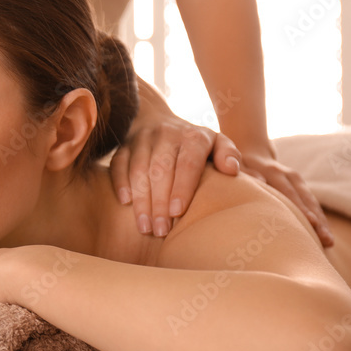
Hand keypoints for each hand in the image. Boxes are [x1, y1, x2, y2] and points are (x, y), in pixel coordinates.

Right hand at [110, 115, 240, 237]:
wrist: (157, 119)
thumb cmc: (195, 143)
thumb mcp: (217, 142)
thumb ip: (228, 154)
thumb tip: (231, 170)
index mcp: (193, 136)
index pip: (187, 163)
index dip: (181, 188)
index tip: (177, 213)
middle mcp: (166, 134)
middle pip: (160, 169)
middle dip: (159, 202)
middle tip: (160, 231)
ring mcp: (142, 138)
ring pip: (138, 169)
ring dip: (140, 199)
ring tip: (144, 227)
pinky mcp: (124, 145)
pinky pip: (119, 163)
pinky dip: (120, 182)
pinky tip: (125, 202)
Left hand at [239, 148, 334, 246]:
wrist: (253, 154)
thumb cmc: (240, 167)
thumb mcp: (239, 166)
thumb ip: (247, 173)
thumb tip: (260, 181)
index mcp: (271, 171)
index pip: (287, 191)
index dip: (298, 206)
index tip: (310, 221)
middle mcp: (287, 175)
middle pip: (304, 199)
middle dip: (315, 219)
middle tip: (324, 238)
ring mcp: (296, 181)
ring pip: (311, 203)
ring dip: (321, 222)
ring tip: (329, 242)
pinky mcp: (301, 188)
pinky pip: (312, 205)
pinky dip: (320, 221)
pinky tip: (326, 238)